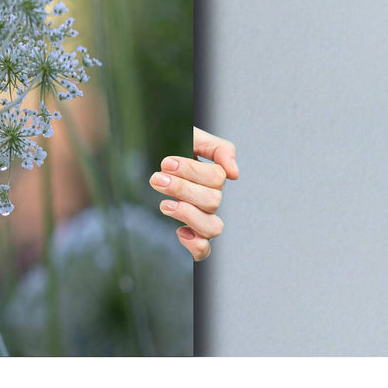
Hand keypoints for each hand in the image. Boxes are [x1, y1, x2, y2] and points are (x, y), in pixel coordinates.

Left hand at [150, 127, 237, 260]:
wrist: (153, 150)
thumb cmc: (176, 144)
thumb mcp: (195, 136)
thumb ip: (219, 148)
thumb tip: (234, 173)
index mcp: (214, 176)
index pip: (216, 178)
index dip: (191, 171)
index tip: (166, 163)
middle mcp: (211, 199)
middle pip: (213, 201)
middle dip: (182, 189)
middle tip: (157, 179)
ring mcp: (202, 217)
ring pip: (213, 228)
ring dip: (188, 215)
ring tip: (164, 205)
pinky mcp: (191, 233)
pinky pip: (204, 251)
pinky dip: (195, 245)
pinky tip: (179, 231)